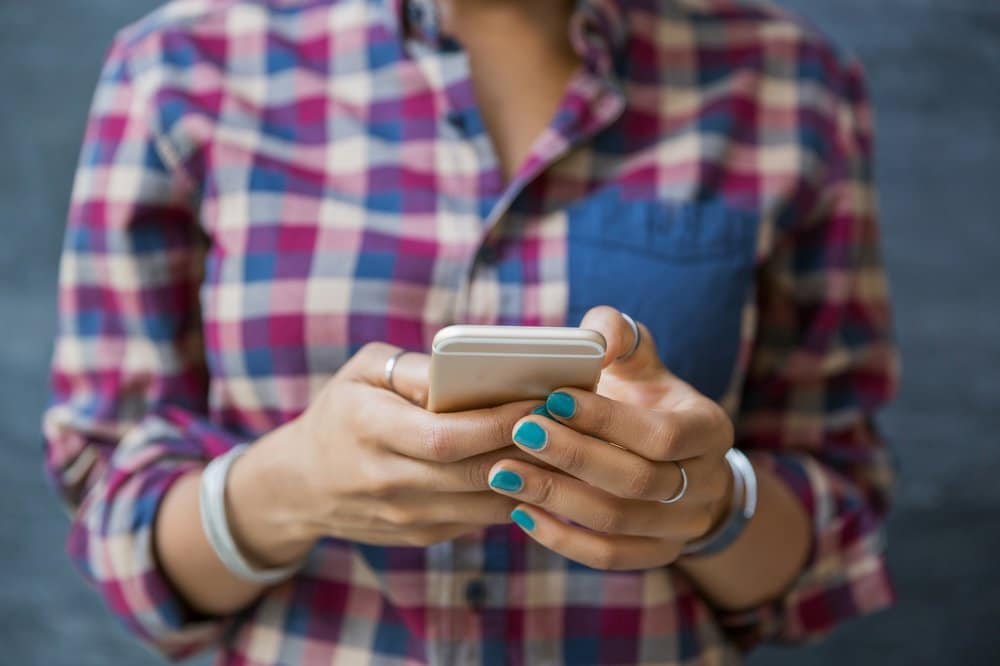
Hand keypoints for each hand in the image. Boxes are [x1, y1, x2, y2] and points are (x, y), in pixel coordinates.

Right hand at [226, 342, 541, 566]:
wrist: (301, 485)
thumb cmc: (342, 412)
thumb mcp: (363, 372)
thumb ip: (414, 368)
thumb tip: (465, 371)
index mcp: (369, 429)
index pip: (447, 436)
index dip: (499, 422)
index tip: (542, 399)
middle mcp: (387, 480)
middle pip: (474, 473)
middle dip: (530, 448)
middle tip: (573, 422)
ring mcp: (405, 517)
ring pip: (486, 504)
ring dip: (532, 478)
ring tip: (569, 445)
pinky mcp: (422, 536)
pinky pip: (480, 518)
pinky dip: (513, 495)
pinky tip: (541, 470)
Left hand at [486, 306, 735, 569]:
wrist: (674, 460)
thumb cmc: (643, 399)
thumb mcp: (640, 362)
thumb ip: (618, 337)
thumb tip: (598, 339)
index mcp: (709, 429)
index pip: (664, 434)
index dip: (608, 420)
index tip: (554, 398)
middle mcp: (706, 483)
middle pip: (638, 481)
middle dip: (574, 456)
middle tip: (520, 432)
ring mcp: (684, 526)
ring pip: (617, 522)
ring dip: (556, 496)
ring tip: (504, 472)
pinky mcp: (656, 555)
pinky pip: (608, 556)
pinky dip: (560, 538)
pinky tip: (519, 511)